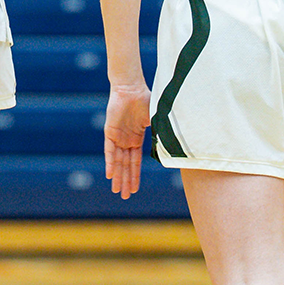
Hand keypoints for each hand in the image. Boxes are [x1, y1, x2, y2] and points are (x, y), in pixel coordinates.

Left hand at [104, 82, 151, 197]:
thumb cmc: (145, 100)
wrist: (131, 88)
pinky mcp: (110, 132)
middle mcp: (126, 140)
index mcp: (136, 138)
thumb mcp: (156, 119)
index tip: (135, 189)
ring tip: (117, 191)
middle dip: (125, 181)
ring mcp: (117, 137)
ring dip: (118, 176)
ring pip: (117, 161)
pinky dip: (110, 163)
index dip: (135, 176)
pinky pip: (109, 151)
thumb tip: (175, 146)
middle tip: (125, 196)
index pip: (135, 162)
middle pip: (125, 165)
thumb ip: (161, 132)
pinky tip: (110, 175)